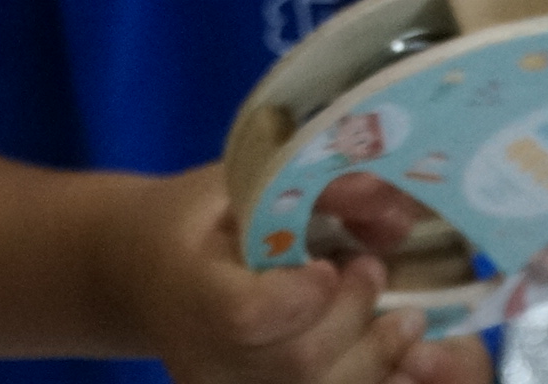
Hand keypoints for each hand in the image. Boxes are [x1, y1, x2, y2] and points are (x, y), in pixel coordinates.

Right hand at [101, 165, 480, 383]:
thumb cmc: (193, 219)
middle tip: (374, 272)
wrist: (142, 274)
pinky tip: (405, 365)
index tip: (330, 264)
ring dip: (379, 359)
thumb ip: (313, 190)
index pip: (247, 315)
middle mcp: (203, 356)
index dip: (301, 298)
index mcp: (188, 287)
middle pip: (297, 362)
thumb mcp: (238, 183)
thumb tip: (396, 210)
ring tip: (404, 320)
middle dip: (354, 319)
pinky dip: (376, 383)